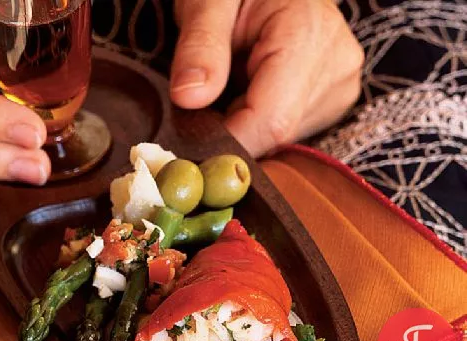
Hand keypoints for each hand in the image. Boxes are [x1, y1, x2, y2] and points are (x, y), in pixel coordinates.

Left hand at [170, 0, 363, 156]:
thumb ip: (200, 47)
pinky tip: (246, 90)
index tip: (189, 139)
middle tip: (202, 98)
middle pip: (275, 134)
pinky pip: (287, 132)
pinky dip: (256, 121)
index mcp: (309, 35)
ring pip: (280, 139)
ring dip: (243, 124)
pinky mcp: (331, 100)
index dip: (227, 141)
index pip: (272, 121)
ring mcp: (338, 87)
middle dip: (231, 129)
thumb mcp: (207, 2)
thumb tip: (189, 98)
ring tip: (228, 82)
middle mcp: (336, 67)